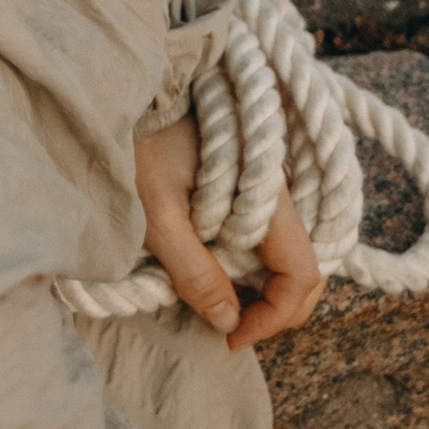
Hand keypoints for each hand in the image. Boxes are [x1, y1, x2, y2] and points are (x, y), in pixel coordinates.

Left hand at [136, 112, 324, 351]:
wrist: (123, 91)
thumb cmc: (138, 145)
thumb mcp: (157, 213)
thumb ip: (194, 271)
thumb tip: (229, 323)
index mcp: (266, 194)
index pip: (301, 272)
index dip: (274, 316)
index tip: (232, 336)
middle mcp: (278, 191)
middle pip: (305, 268)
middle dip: (278, 310)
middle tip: (233, 330)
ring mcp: (266, 187)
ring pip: (290, 254)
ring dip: (269, 291)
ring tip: (227, 308)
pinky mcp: (249, 185)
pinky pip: (270, 236)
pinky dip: (257, 267)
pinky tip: (223, 275)